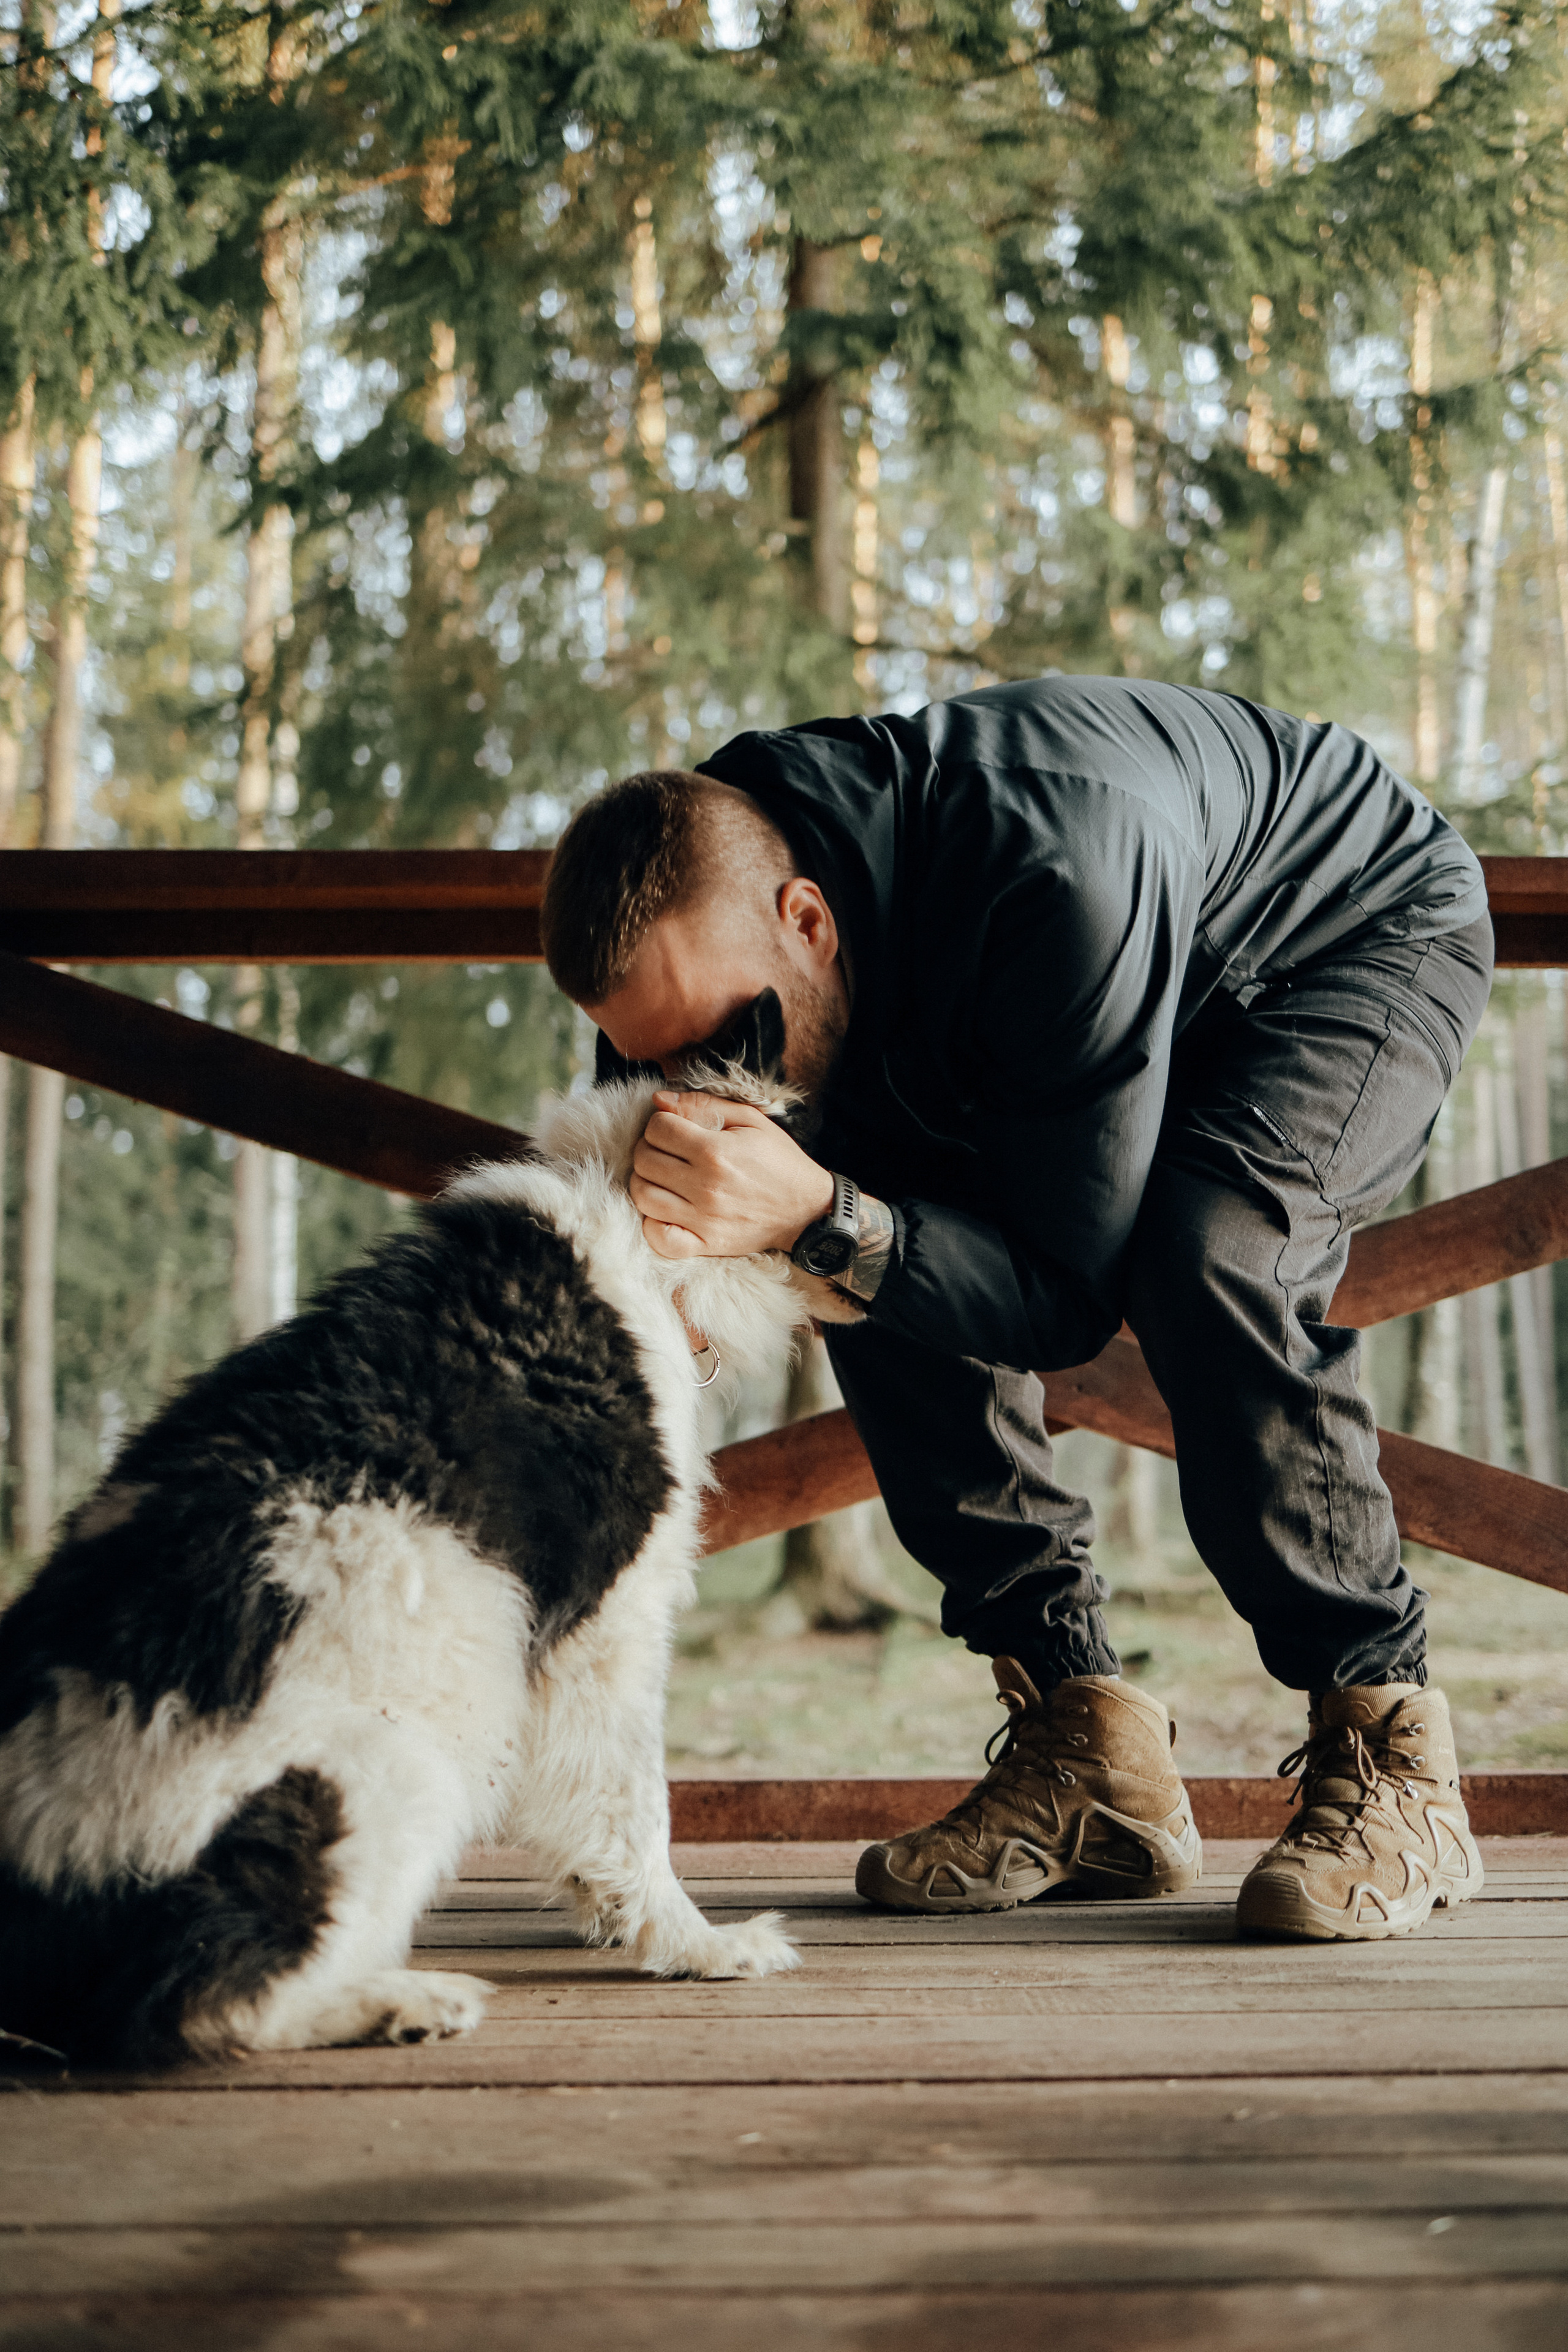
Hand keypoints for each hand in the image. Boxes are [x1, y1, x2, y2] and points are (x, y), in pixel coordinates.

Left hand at [630, 1091, 834, 1260]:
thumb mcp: (750, 1120)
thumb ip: (703, 1104)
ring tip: (663, 1177)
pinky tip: (665, 1211)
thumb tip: (658, 1100)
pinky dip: (653, 1225)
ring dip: (645, 1182)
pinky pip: (660, 1239)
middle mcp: (706, 1186)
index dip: (660, 1123)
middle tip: (667, 1151)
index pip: (658, 1129)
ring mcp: (704, 1219)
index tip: (674, 1129)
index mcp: (716, 1151)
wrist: (807, 1208)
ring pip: (643, 1197)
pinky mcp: (706, 1244)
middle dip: (649, 1148)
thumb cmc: (778, 1160)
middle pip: (644, 1161)